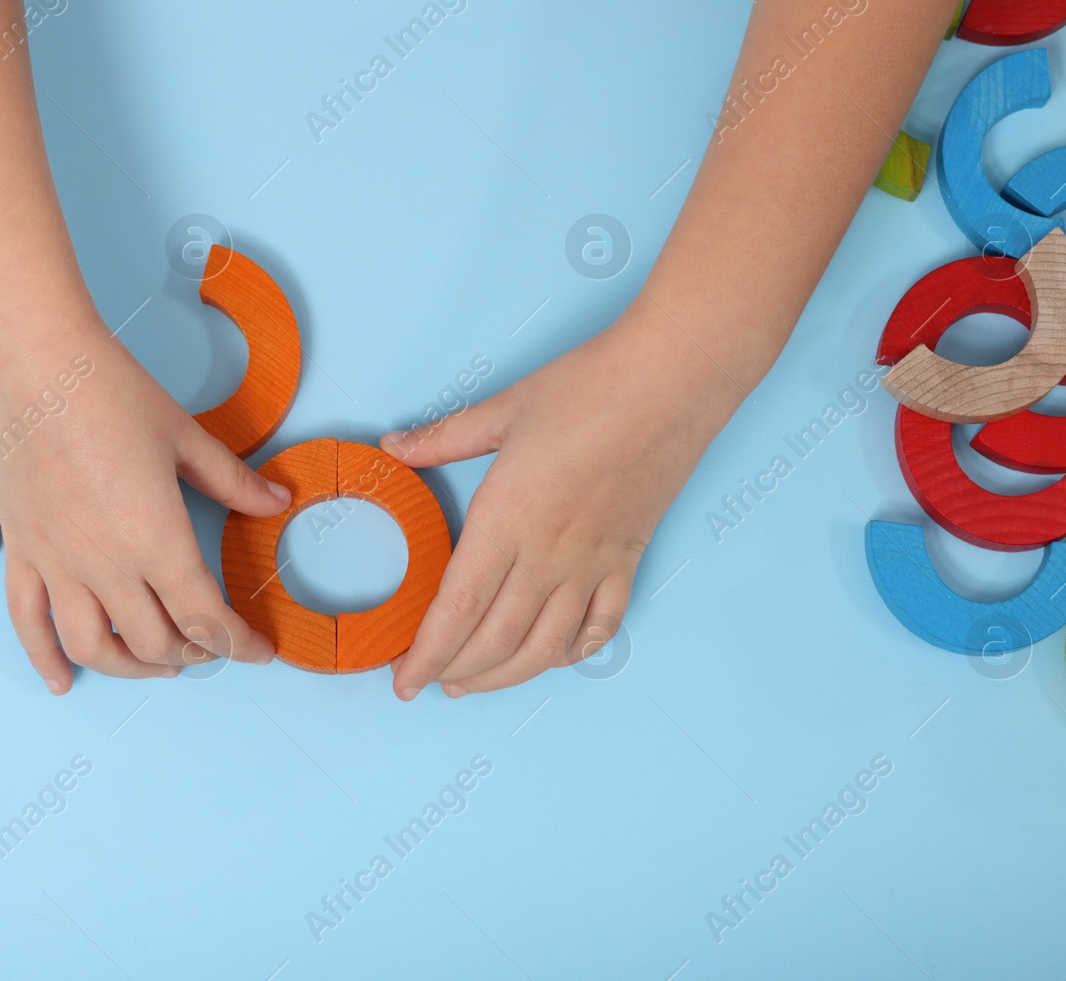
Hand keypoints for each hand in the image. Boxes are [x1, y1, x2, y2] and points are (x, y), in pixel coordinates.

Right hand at [0, 312, 289, 693]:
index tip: (259, 651)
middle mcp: (106, 565)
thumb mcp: (187, 437)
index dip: (239, 644)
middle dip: (194, 653)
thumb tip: (276, 501)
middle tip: (213, 644)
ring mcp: (58, 564)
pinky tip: (62, 682)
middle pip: (156, 641)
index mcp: (157, 539)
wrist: (34, 364)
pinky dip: (44, 660)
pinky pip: (28, 623)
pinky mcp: (22, 553)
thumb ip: (233, 481)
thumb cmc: (113, 394)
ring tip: (158, 665)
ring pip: (94, 647)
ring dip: (132, 667)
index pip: (205, 616)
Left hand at [381, 309, 742, 697]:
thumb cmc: (587, 388)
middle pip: (494, 639)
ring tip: (475, 683)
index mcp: (506, 519)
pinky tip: (550, 655)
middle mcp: (547, 554)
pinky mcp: (627, 560)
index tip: (403, 679)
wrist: (670, 383)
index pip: (456, 609)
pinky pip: (599, 625)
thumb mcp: (503, 409)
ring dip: (505, 675)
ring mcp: (592, 563)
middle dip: (456, 671)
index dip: (426, 653)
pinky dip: (571, 652)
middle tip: (429, 681)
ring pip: (544, 646)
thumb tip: (395, 445)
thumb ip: (443, 437)